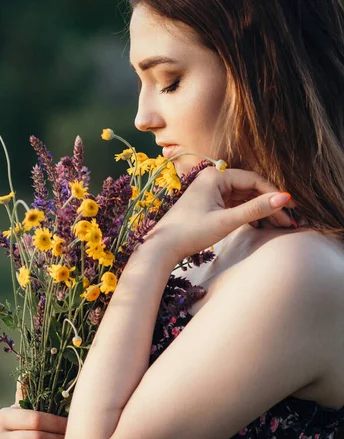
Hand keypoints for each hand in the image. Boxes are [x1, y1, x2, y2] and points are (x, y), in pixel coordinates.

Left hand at [148, 166, 297, 263]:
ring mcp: (209, 191)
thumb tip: (284, 198)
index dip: (273, 194)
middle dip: (268, 204)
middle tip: (287, 221)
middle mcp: (212, 179)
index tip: (290, 208)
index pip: (253, 180)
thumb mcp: (226, 221)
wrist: (162, 247)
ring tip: (277, 224)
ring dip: (259, 209)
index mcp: (215, 177)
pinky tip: (259, 224)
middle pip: (249, 188)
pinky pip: (233, 204)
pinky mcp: (207, 204)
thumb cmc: (190, 233)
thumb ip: (255, 209)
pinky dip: (246, 213)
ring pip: (242, 197)